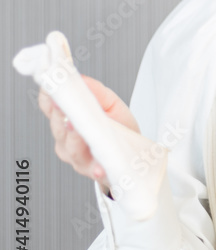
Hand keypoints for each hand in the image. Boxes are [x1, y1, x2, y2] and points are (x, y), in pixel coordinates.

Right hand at [38, 75, 139, 192]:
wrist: (132, 151)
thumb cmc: (119, 126)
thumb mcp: (109, 103)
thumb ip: (95, 91)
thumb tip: (80, 79)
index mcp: (66, 117)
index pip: (49, 104)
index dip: (48, 94)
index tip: (51, 83)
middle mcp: (65, 138)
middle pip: (57, 124)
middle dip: (60, 113)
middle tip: (62, 102)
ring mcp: (75, 156)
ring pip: (70, 146)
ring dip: (73, 137)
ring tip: (76, 127)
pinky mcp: (91, 171)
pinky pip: (91, 168)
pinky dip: (95, 167)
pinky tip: (98, 166)